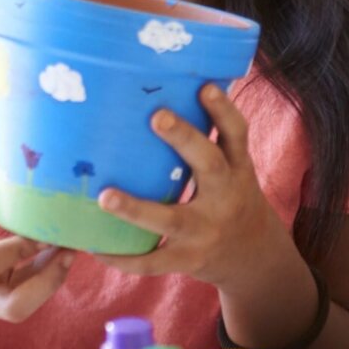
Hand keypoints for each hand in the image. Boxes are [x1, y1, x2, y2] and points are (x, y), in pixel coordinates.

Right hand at [0, 148, 73, 320]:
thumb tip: (4, 145)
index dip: (17, 250)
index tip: (38, 228)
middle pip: (13, 307)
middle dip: (50, 279)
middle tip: (68, 246)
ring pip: (21, 308)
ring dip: (52, 280)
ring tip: (68, 246)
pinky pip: (19, 301)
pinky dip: (42, 280)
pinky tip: (54, 253)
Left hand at [94, 83, 284, 284]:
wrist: (253, 257)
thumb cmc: (231, 201)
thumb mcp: (235, 172)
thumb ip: (210, 145)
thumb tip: (167, 95)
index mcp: (238, 170)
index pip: (237, 134)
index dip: (224, 111)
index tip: (206, 87)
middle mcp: (226, 197)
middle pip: (209, 165)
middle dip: (185, 140)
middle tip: (157, 116)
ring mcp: (206, 231)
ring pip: (171, 220)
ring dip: (137, 209)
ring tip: (105, 196)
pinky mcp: (189, 260)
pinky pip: (153, 261)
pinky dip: (123, 258)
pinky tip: (95, 249)